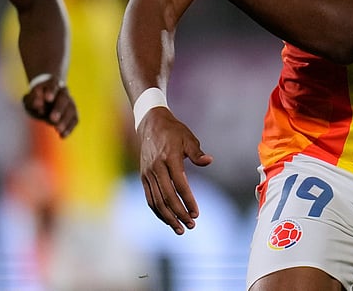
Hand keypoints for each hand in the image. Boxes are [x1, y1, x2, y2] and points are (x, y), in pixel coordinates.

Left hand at [22, 80, 78, 137]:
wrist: (47, 97)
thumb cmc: (36, 98)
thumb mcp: (30, 98)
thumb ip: (33, 100)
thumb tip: (38, 106)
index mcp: (52, 83)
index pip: (53, 85)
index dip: (51, 91)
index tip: (48, 99)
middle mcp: (63, 91)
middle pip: (63, 99)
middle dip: (59, 109)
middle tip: (53, 119)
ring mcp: (70, 102)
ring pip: (71, 109)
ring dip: (65, 120)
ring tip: (58, 130)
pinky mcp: (73, 112)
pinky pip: (74, 119)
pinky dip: (70, 127)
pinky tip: (63, 135)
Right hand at [137, 107, 212, 234]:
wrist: (150, 124)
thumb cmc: (173, 131)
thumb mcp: (188, 138)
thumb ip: (197, 153)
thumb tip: (209, 161)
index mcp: (169, 157)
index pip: (180, 185)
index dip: (188, 201)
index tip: (196, 213)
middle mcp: (156, 167)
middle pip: (167, 197)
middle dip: (179, 214)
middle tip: (191, 225)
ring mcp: (148, 173)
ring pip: (156, 201)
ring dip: (168, 217)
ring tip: (179, 229)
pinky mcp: (143, 177)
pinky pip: (149, 198)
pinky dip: (158, 211)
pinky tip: (168, 219)